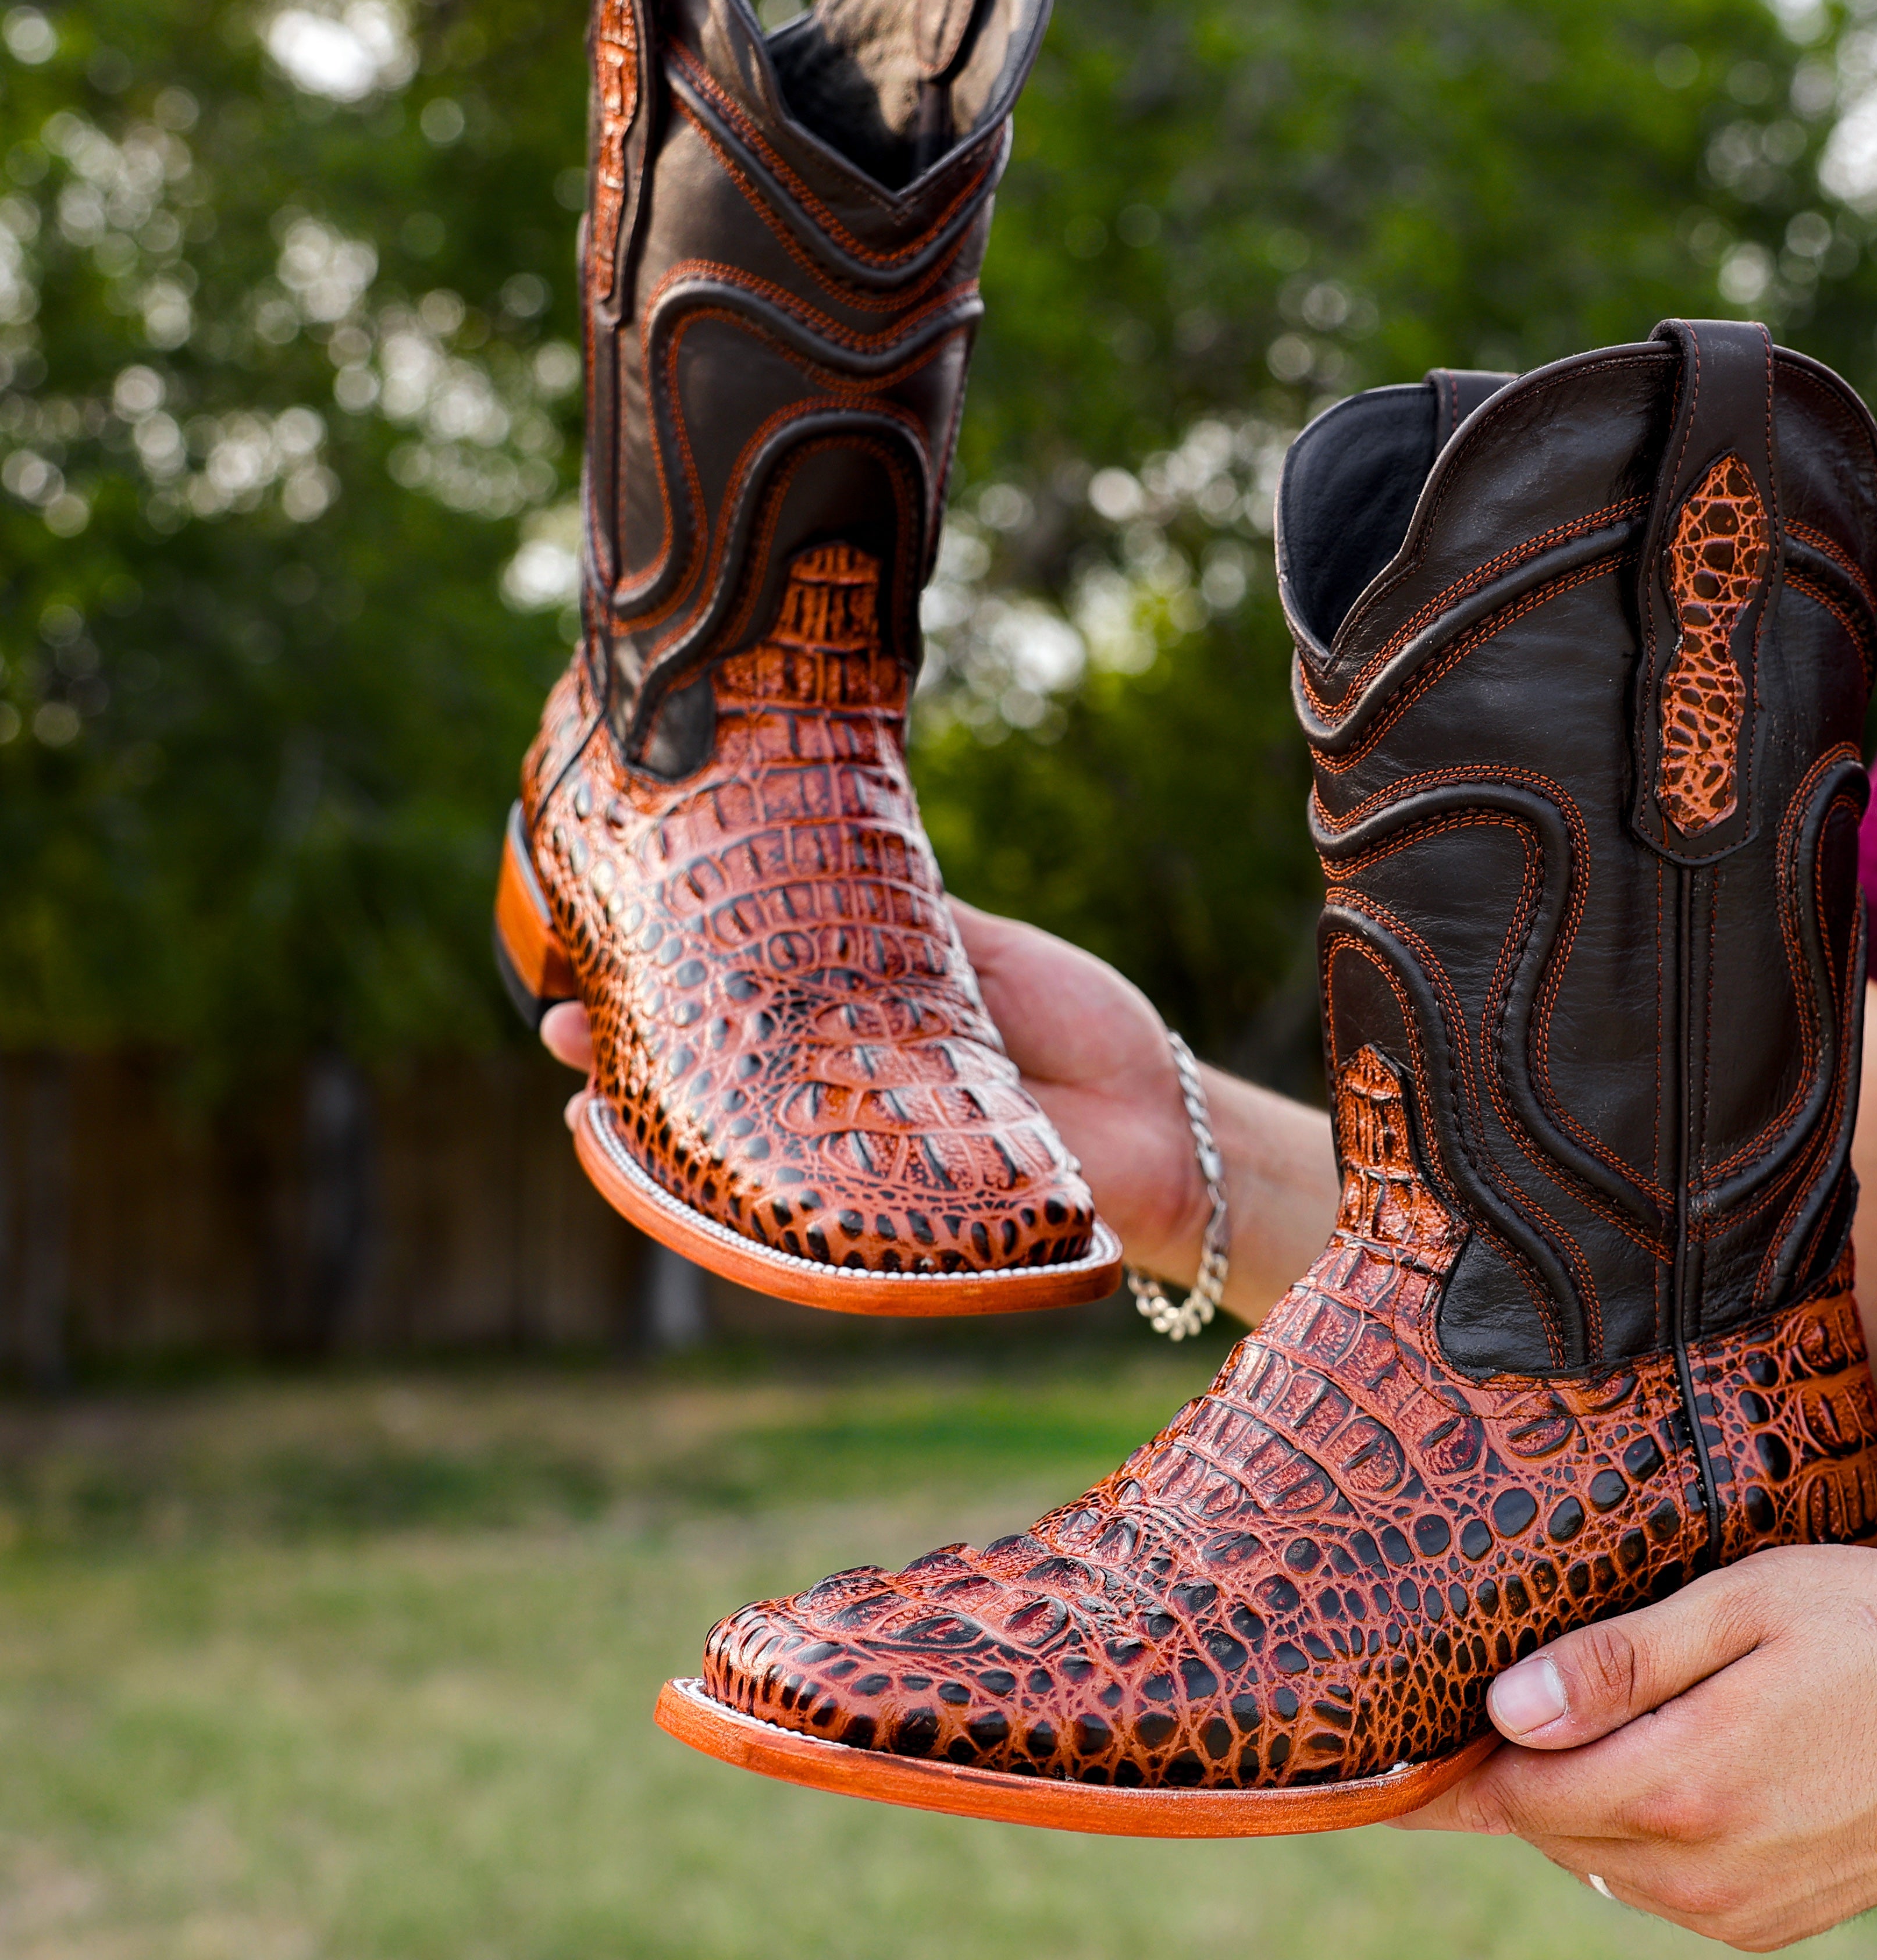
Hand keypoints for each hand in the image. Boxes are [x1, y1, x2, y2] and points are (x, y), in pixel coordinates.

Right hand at [532, 898, 1207, 1274]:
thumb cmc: (1074, 1025)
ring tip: (580, 1086)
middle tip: (554, 1020)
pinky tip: (669, 1168)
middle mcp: (842, 1090)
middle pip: (716, 1067)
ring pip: (733, 1133)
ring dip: (657, 1115)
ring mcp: (856, 1152)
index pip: (747, 994)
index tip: (603, 944)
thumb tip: (820, 835)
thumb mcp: (976, 951)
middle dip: (631, 1049)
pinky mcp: (886, 1205)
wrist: (1160, 1118)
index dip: (675, 977)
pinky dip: (729, 1181)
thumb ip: (901, 916)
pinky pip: (790, 1196)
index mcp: (860, 1022)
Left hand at [1398, 1545, 1876, 1951]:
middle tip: (1472, 1699)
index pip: (1514, 1792)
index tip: (1387, 1744)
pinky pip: (1662, 1885)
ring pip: (1601, 1862)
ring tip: (1561, 1719)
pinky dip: (1635, 1829)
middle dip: (1508, 1771)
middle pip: (1550, 1828)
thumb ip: (1617, 1662)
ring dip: (1574, 1797)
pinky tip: (1648, 1760)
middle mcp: (1704, 1874)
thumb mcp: (1742, 1605)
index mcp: (1685, 1787)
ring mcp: (1743, 1913)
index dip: (1446, 1765)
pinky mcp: (1776, 1924)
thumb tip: (1502, 1709)